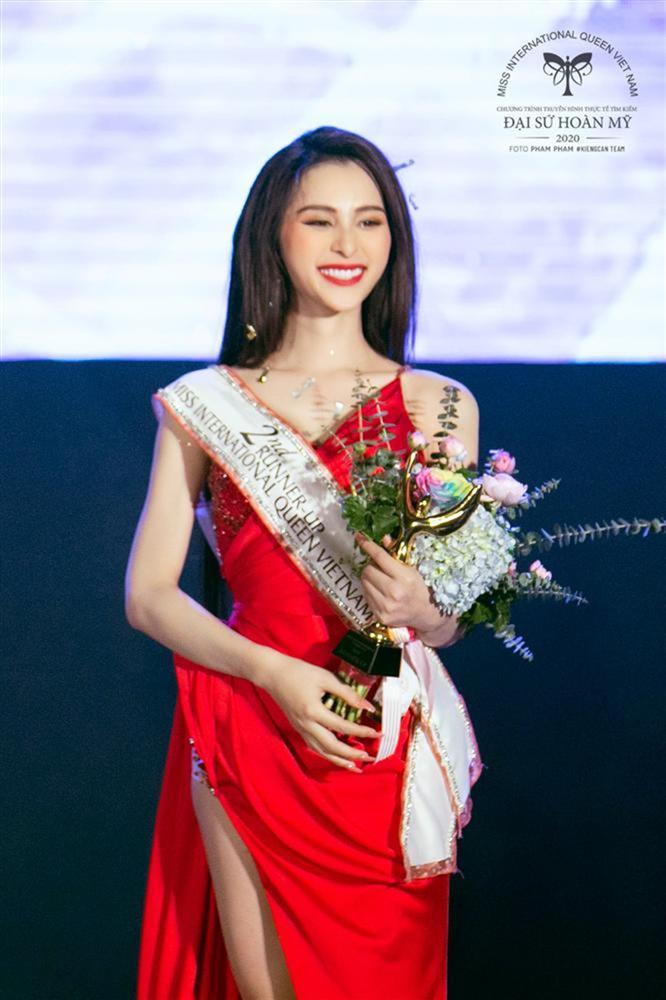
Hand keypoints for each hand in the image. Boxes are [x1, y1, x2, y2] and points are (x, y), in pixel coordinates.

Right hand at [261, 654, 378, 770]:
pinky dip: (328, 754)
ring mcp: (300, 729)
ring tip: (356, 766)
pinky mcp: (298, 729)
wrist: (272, 674)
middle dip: (352, 754)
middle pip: (331, 747)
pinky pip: (314, 747)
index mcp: (313, 711)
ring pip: (322, 751)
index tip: (377, 733)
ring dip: (340, 760)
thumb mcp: (325, 678)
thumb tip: (367, 707)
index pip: (342, 726)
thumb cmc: (299, 672)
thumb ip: (347, 693)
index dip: (361, 731)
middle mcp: (306, 725)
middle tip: (369, 756)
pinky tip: (337, 757)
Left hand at [355, 532, 465, 647]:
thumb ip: (397, 553)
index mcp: (404, 577)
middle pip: (368, 570)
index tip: (360, 537)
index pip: (380, 557)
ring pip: (364, 583)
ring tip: (380, 580)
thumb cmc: (420, 588)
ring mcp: (386, 606)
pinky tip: (381, 592)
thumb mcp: (412, 569)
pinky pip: (366, 597)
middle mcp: (394, 592)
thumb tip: (384, 538)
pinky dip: (370, 591)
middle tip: (378, 567)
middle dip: (370, 566)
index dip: (368, 546)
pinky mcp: (380, 616)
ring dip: (369, 579)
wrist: (426, 614)